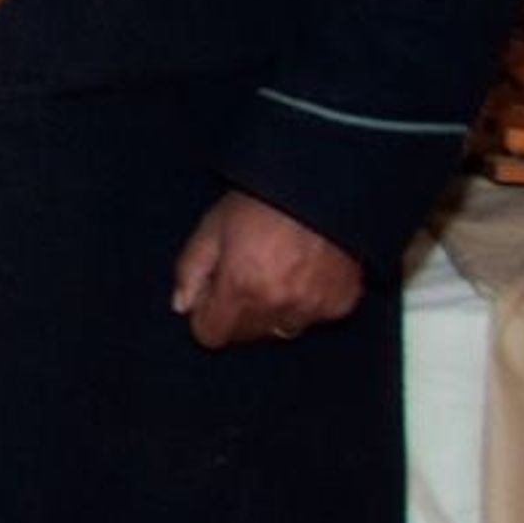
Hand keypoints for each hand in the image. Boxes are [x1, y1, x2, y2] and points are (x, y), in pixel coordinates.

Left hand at [170, 190, 362, 348]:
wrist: (321, 187)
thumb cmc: (261, 202)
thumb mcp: (212, 227)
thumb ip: (190, 270)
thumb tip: (182, 307)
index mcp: (240, 287)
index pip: (211, 335)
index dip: (206, 316)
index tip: (212, 297)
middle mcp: (278, 305)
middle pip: (246, 335)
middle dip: (238, 314)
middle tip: (245, 276)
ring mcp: (313, 307)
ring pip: (281, 330)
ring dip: (273, 312)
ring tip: (276, 273)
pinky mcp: (341, 303)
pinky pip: (315, 318)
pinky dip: (306, 303)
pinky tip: (304, 273)